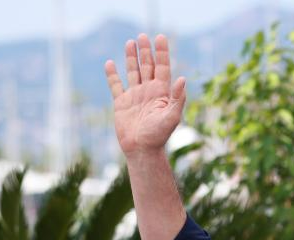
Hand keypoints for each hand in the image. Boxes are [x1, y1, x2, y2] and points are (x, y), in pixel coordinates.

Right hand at [104, 33, 185, 157]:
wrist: (142, 150)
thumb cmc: (158, 135)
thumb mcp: (172, 117)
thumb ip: (177, 98)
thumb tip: (182, 79)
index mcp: (161, 93)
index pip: (163, 68)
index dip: (162, 53)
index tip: (160, 37)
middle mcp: (149, 92)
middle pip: (147, 66)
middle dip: (146, 51)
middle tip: (144, 36)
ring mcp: (135, 96)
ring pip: (133, 72)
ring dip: (132, 57)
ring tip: (130, 42)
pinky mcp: (121, 103)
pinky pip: (116, 85)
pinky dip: (112, 74)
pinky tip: (110, 63)